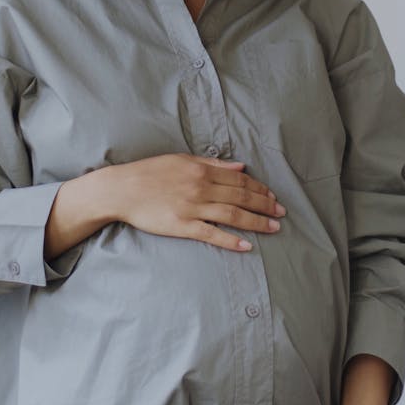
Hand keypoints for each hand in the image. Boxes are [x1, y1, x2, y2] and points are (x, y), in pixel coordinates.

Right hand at [107, 153, 285, 251]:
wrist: (122, 189)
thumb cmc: (150, 172)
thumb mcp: (182, 159)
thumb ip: (212, 163)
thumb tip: (240, 166)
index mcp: (202, 169)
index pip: (239, 179)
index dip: (259, 188)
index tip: (273, 196)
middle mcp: (201, 187)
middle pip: (241, 196)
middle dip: (265, 205)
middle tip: (282, 213)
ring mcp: (192, 207)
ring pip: (233, 215)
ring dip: (257, 222)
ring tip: (274, 228)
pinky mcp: (182, 226)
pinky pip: (212, 234)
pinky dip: (231, 240)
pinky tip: (246, 246)